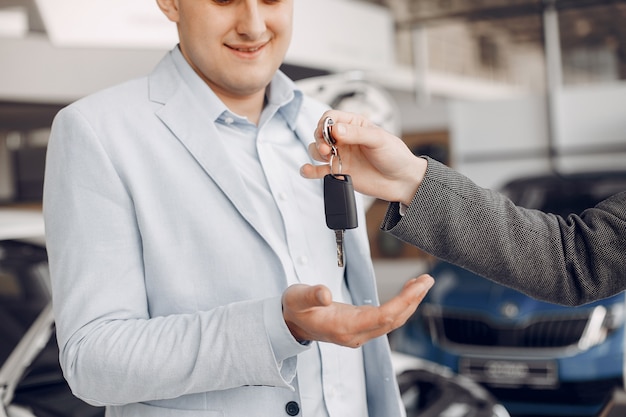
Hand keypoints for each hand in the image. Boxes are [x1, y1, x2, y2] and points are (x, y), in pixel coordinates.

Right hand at [282, 274, 433, 347]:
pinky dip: (400, 305)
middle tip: (428, 280)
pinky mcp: (360, 327)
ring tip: (422, 283)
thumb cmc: (294, 309)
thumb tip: (325, 294)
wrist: (290, 323)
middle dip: (413, 300)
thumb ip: (311, 294)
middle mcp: (355, 334)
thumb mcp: (297, 297)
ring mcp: (359, 332)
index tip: (417, 286)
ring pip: (392, 321)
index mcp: (343, 328)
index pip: (382, 316)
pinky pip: (386, 318)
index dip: (403, 301)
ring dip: (410, 302)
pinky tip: (407, 293)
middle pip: (393, 320)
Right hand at [300, 110, 427, 205]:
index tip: (329, 133)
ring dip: (316, 153)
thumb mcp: (379, 139)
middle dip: (320, 139)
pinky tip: (308, 170)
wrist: (402, 181)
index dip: (325, 124)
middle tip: (328, 149)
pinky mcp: (339, 172)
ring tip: (327, 158)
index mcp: (354, 125)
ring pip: (317, 150)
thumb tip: (336, 130)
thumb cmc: (395, 156)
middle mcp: (345, 139)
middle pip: (320, 133)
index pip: (331, 117)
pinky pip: (319, 170)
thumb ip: (356, 134)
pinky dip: (310, 170)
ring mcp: (341, 156)